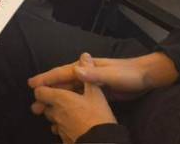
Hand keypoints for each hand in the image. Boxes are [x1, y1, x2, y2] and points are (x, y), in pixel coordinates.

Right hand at [30, 52, 177, 101]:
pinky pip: (77, 97)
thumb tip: (76, 70)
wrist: (146, 77)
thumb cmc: (130, 75)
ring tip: (44, 112)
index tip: (32, 84)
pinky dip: (67, 103)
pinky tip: (63, 112)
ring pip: (68, 91)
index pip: (62, 73)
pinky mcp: (96, 92)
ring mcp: (90, 83)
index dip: (46, 79)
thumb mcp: (113, 75)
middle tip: (34, 106)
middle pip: (62, 84)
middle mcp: (85, 74)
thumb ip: (95, 74)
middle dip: (47, 93)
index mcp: (86, 67)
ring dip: (56, 100)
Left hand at [32, 81, 115, 143]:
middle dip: (51, 102)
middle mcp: (55, 113)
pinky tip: (73, 125)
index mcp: (60, 99)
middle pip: (45, 105)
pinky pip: (59, 131)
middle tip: (63, 100)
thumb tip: (84, 56)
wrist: (101, 142)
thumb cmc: (98, 117)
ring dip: (57, 115)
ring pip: (52, 119)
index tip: (50, 87)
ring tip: (70, 112)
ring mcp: (58, 128)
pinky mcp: (63, 139)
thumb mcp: (96, 94)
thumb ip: (88, 76)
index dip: (43, 88)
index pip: (39, 91)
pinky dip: (63, 127)